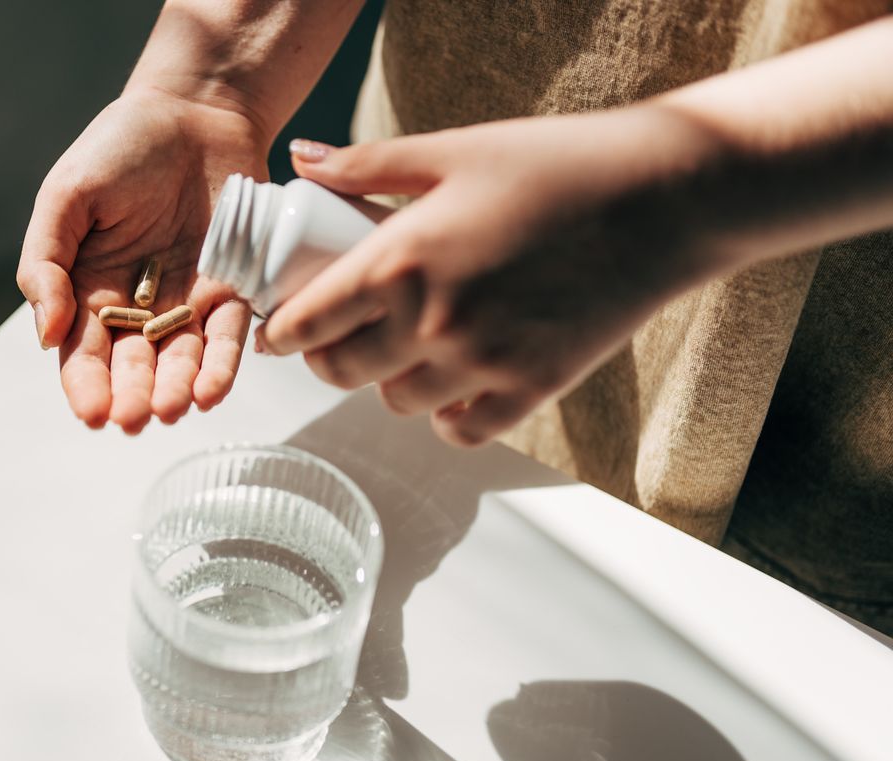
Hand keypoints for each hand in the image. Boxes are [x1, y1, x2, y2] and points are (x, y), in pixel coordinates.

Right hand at [17, 88, 268, 432]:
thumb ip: (45, 263)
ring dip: (178, 389)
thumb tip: (46, 335)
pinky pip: (230, 336)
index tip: (92, 413)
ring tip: (174, 410)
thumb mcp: (66, 196)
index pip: (84, 354)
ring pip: (183, 360)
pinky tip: (212, 392)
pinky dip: (222, 365)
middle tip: (134, 420)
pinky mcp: (234, 290)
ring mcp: (188, 302)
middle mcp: (139, 307)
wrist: (194, 110)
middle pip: (134, 366)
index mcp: (89, 290)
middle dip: (134, 396)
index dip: (86, 386)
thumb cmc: (120, 148)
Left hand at [259, 108, 723, 446]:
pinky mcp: (531, 389)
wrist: (661, 199)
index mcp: (401, 260)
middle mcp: (432, 323)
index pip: (309, 321)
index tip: (277, 333)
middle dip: (326, 358)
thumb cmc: (556, 165)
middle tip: (334, 339)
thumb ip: (367, 164)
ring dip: (387, 381)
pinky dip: (446, 415)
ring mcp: (483, 363)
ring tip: (402, 350)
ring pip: (397, 403)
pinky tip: (452, 384)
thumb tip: (302, 160)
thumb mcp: (453, 151)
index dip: (281, 333)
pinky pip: (461, 430)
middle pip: (342, 371)